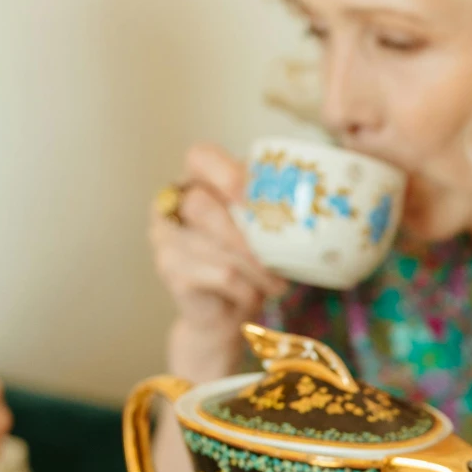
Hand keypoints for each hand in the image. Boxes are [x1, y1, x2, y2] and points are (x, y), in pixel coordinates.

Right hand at [150, 142, 287, 375]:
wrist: (224, 313)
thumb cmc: (245, 262)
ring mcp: (164, 238)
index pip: (200, 157)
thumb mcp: (258, 229)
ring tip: (277, 282)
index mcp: (195, 181)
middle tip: (277, 253)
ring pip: (216, 248)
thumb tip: (307, 199)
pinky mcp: (169, 271)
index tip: (254, 196)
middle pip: (202, 206)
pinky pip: (220, 276)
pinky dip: (247, 288)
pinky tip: (256, 295)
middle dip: (246, 233)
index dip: (228, 173)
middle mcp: (170, 205)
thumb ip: (267, 207)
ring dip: (256, 268)